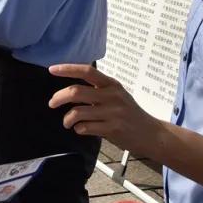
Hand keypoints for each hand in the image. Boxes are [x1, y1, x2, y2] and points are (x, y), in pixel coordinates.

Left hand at [48, 64, 162, 155]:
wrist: (151, 133)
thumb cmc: (130, 113)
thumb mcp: (117, 94)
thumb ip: (98, 90)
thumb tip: (70, 89)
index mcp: (111, 84)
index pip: (86, 71)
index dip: (67, 69)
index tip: (51, 70)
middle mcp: (112, 96)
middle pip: (76, 92)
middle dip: (58, 97)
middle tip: (51, 103)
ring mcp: (112, 113)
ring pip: (78, 112)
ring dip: (67, 119)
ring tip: (67, 122)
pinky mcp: (112, 129)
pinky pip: (85, 127)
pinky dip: (78, 129)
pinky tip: (81, 129)